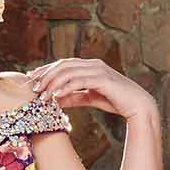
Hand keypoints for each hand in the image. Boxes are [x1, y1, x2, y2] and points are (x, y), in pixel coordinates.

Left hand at [27, 58, 158, 120]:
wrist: (137, 105)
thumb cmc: (115, 100)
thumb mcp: (89, 98)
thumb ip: (74, 97)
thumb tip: (55, 100)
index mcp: (89, 66)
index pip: (63, 64)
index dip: (46, 70)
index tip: (32, 79)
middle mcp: (93, 64)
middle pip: (63, 65)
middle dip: (46, 75)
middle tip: (33, 88)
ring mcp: (98, 70)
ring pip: (70, 72)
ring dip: (53, 83)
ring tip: (42, 95)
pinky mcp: (103, 79)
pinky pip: (80, 81)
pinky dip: (66, 88)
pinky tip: (56, 96)